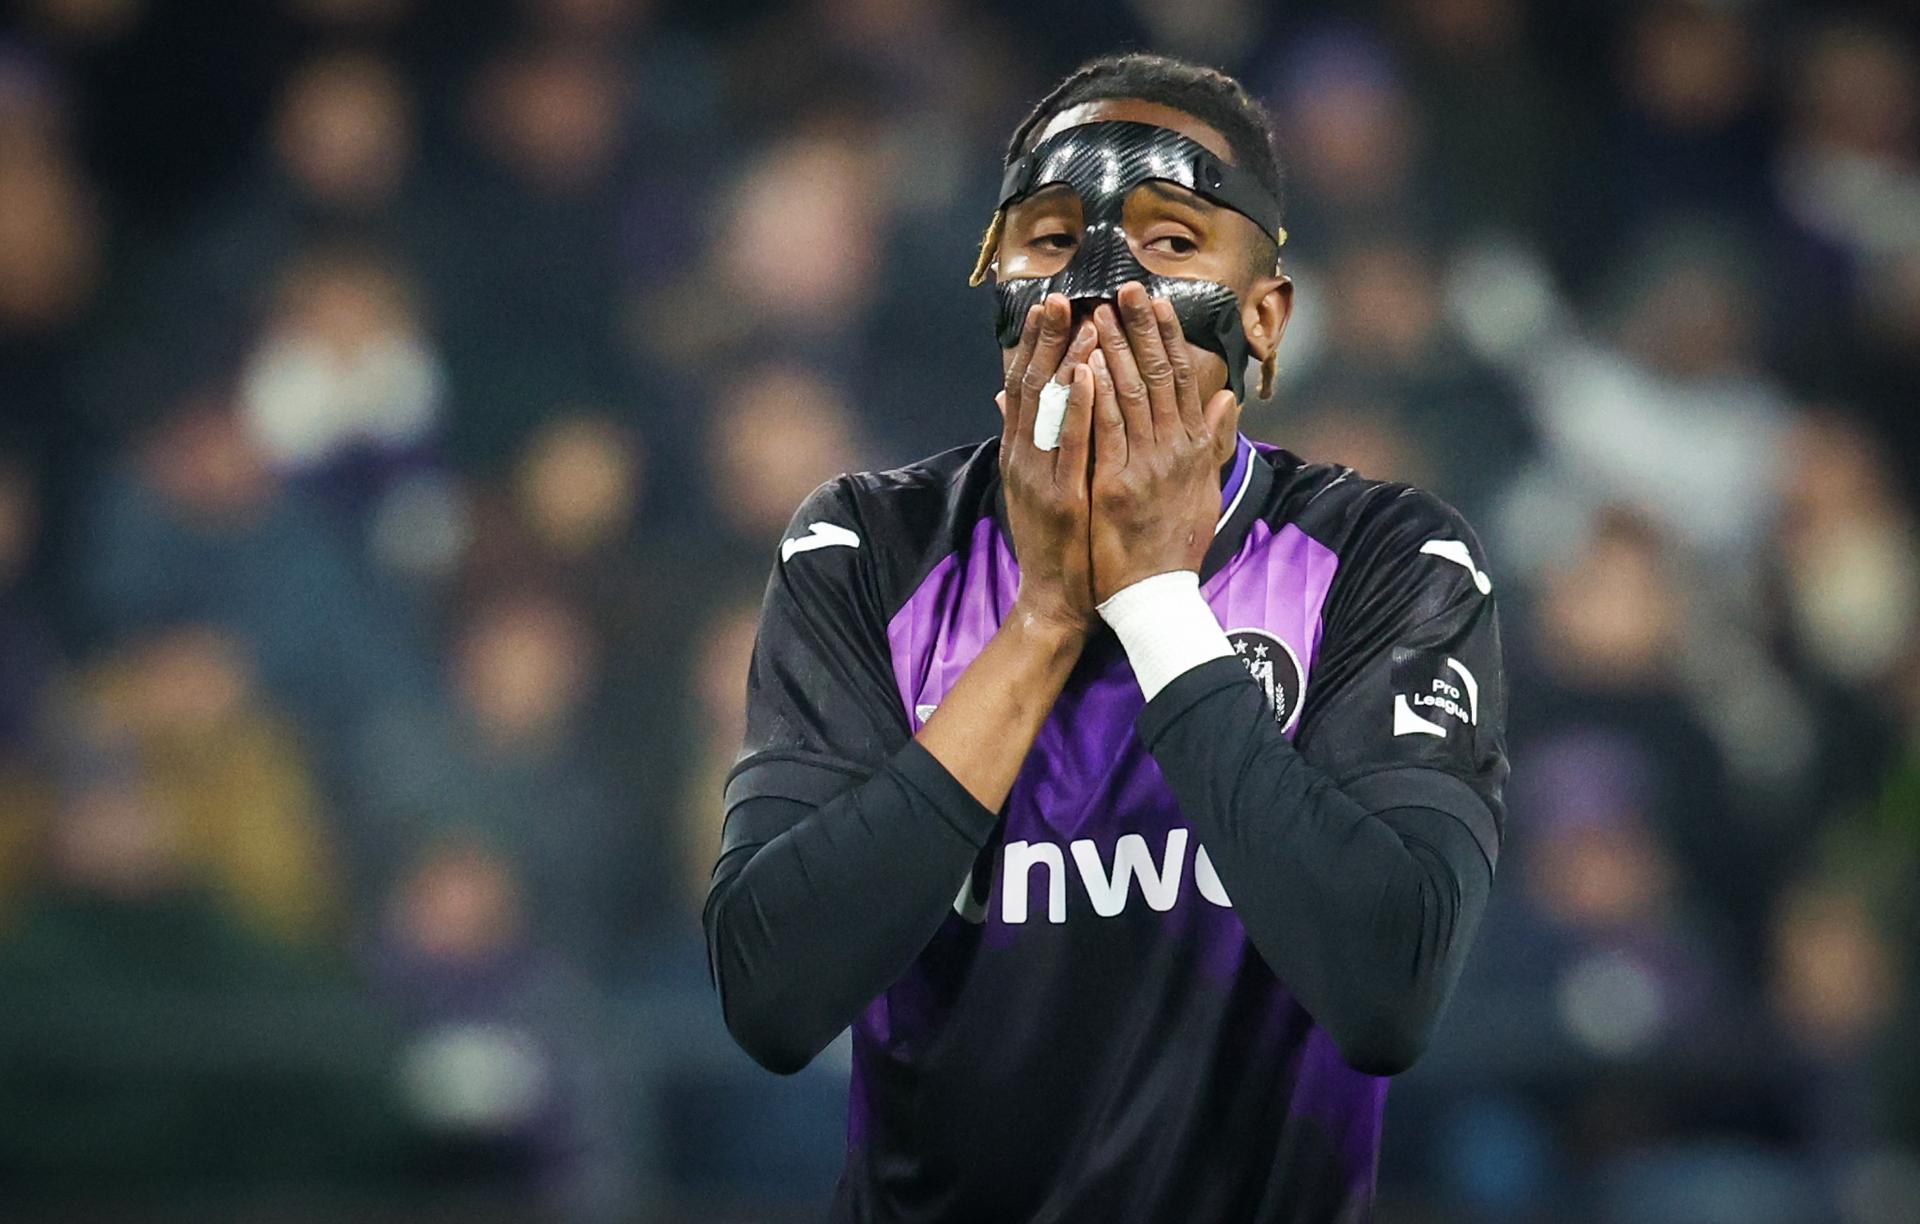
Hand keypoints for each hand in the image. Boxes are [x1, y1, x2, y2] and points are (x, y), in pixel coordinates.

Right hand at [998, 293, 1099, 637]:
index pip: (1026, 388)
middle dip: (1047, 341)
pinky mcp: (1062, 498)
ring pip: (1051, 411)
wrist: (1054, 598)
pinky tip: (1092, 377)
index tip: (1052, 306)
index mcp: (1021, 453)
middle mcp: (1023, 459)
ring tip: (1087, 324)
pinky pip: (1072, 444)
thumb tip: (1007, 396)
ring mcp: (1040, 478)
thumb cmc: (1054, 541)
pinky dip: (1080, 408)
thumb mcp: (1032, 486)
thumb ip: (1026, 440)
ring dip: (1068, 364)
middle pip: (1032, 388)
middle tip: (1062, 299)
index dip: (1037, 345)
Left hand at [1087, 282, 1240, 604]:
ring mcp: (1145, 468)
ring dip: (1113, 351)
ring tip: (1097, 314)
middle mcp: (1174, 452)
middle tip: (1123, 288)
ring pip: (1130, 396)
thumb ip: (1216, 440)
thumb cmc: (1175, 545)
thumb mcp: (1205, 489)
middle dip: (1140, 329)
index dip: (1167, 337)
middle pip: (1158, 377)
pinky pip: (1105, 432)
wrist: (1156, 596)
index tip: (1155, 301)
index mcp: (1193, 449)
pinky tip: (1084, 366)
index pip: (1181, 380)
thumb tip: (1229, 397)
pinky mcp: (1116, 487)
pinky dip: (1096, 396)